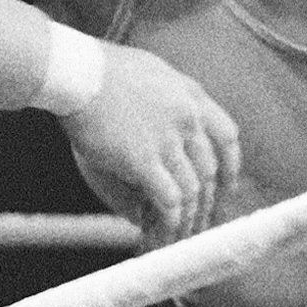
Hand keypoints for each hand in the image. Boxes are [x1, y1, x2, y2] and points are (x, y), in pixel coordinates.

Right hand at [56, 44, 239, 245]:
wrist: (76, 72)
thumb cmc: (102, 70)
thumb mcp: (153, 72)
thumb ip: (171, 98)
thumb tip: (176, 126)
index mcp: (191, 96)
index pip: (227, 136)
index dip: (230, 166)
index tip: (225, 186)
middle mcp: (187, 118)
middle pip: (210, 170)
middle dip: (208, 202)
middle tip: (201, 222)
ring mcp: (168, 140)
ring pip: (192, 190)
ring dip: (188, 218)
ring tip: (180, 236)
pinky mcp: (144, 160)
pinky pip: (169, 200)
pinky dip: (169, 221)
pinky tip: (162, 231)